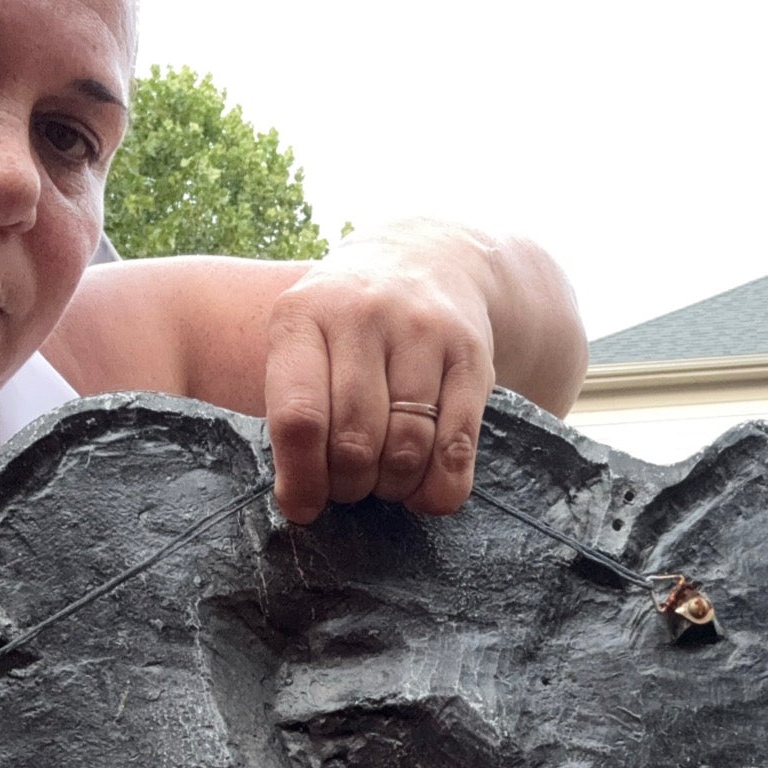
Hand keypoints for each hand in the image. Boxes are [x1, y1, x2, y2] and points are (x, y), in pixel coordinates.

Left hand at [262, 226, 496, 523]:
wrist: (428, 260)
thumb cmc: (346, 327)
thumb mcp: (304, 342)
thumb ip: (295, 410)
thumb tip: (302, 500)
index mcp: (302, 316)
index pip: (298, 417)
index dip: (301, 479)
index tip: (304, 508)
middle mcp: (363, 315)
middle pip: (354, 440)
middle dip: (348, 485)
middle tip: (348, 488)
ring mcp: (423, 332)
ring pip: (407, 448)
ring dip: (392, 486)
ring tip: (383, 481)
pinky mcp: (472, 356)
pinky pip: (457, 446)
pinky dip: (439, 487)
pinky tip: (424, 491)